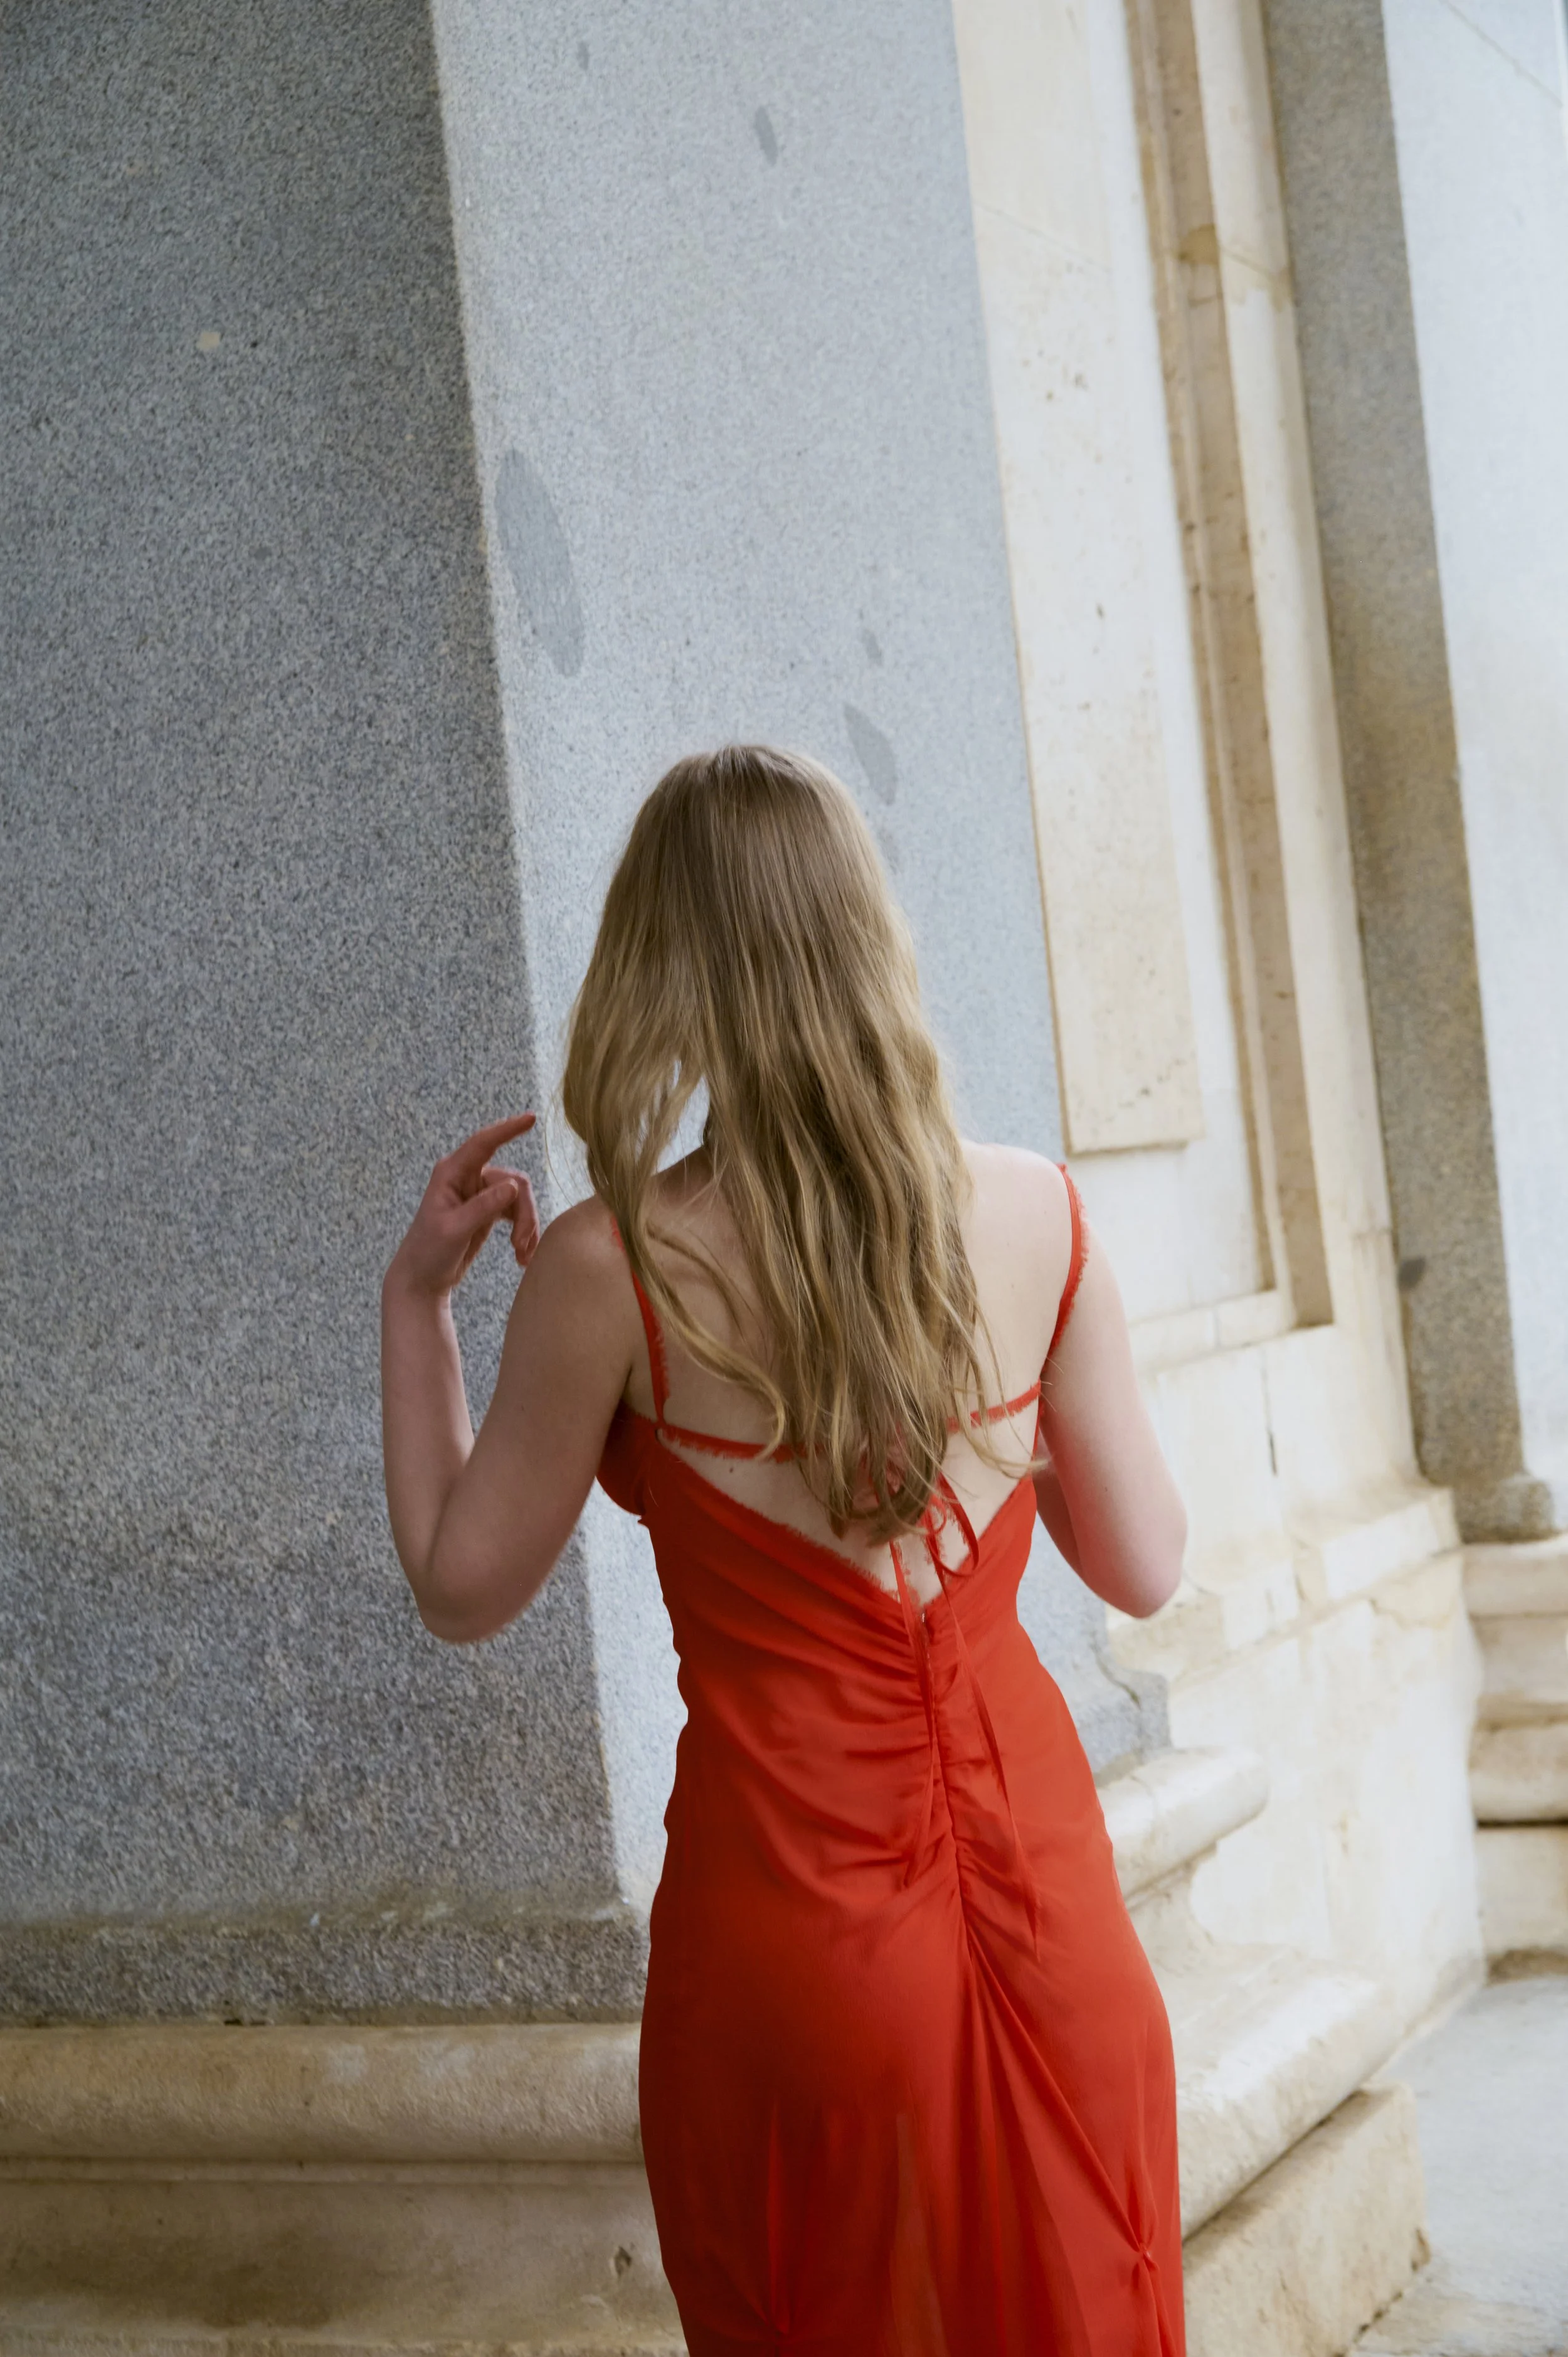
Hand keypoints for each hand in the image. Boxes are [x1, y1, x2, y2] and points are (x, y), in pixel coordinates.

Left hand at [388, 1114, 540, 1299]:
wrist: (422, 1280)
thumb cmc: (429, 1252)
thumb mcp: (454, 1230)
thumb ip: (482, 1207)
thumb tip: (513, 1187)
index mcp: (451, 1173)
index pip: (483, 1144)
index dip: (507, 1129)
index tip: (530, 1119)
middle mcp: (467, 1178)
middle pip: (512, 1182)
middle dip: (523, 1213)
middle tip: (521, 1245)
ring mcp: (479, 1194)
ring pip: (518, 1198)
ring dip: (526, 1226)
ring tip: (522, 1254)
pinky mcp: (488, 1211)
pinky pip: (516, 1212)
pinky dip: (523, 1232)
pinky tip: (521, 1254)